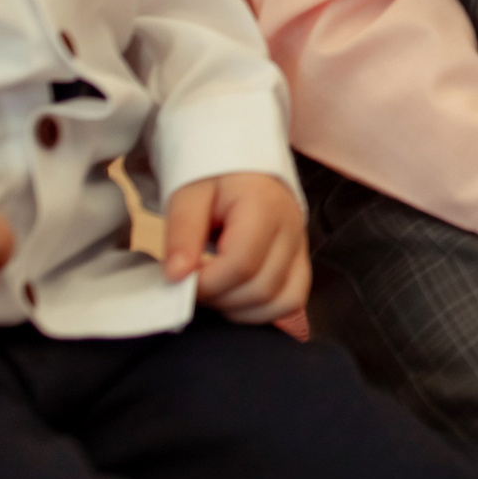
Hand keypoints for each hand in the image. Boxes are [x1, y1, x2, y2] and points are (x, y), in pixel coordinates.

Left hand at [164, 171, 309, 323]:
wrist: (241, 167)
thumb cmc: (214, 178)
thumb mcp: (188, 194)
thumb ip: (181, 234)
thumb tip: (176, 277)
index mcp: (265, 206)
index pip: (241, 264)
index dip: (206, 282)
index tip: (180, 277)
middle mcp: (292, 229)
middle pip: (261, 288)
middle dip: (219, 298)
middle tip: (193, 283)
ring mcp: (301, 248)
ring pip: (280, 301)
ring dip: (239, 308)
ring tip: (214, 288)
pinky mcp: (300, 262)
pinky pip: (292, 302)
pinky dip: (262, 311)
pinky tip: (236, 300)